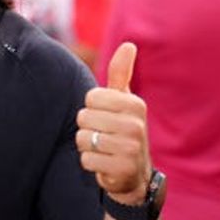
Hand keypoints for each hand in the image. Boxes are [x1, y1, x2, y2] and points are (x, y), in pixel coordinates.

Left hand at [76, 42, 151, 203]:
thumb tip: (128, 45)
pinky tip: (105, 164)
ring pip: (83, 139)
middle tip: (105, 136)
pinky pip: (86, 160)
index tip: (107, 117)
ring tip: (104, 149)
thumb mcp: (125, 101)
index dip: (92, 109)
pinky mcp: (122, 169)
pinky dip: (90, 163)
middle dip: (88, 128)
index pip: (91, 97)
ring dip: (88, 146)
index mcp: (135, 104)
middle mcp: (136, 125)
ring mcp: (131, 148)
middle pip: (84, 118)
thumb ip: (121, 73)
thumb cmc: (124, 130)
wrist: (135, 174)